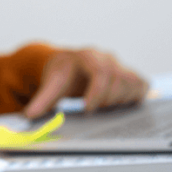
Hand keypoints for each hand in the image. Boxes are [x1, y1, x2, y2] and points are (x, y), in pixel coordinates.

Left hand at [23, 48, 148, 118]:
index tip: (87, 109)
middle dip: (107, 99)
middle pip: (118, 78)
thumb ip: (42, 100)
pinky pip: (142, 85)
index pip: (99, 72)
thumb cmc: (62, 74)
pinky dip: (134, 96)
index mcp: (86, 56)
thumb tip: (29, 115)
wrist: (69, 64)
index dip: (97, 93)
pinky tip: (119, 103)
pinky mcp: (130, 74)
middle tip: (93, 109)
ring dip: (119, 99)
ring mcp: (120, 65)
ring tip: (103, 105)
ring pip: (132, 82)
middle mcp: (106, 58)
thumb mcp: (51, 84)